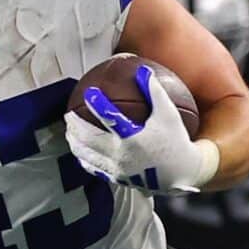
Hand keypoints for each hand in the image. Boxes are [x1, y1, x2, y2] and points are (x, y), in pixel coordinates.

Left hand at [64, 66, 216, 194]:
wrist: (180, 173)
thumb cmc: (175, 140)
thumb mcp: (168, 115)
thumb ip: (155, 92)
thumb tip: (142, 70)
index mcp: (134, 138)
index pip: (111, 118)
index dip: (98, 103)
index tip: (90, 92)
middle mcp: (122, 155)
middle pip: (90, 138)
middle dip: (76, 125)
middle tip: (68, 114)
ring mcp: (117, 169)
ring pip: (87, 155)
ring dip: (75, 142)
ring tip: (68, 133)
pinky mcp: (116, 179)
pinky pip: (94, 168)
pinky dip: (84, 159)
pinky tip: (80, 152)